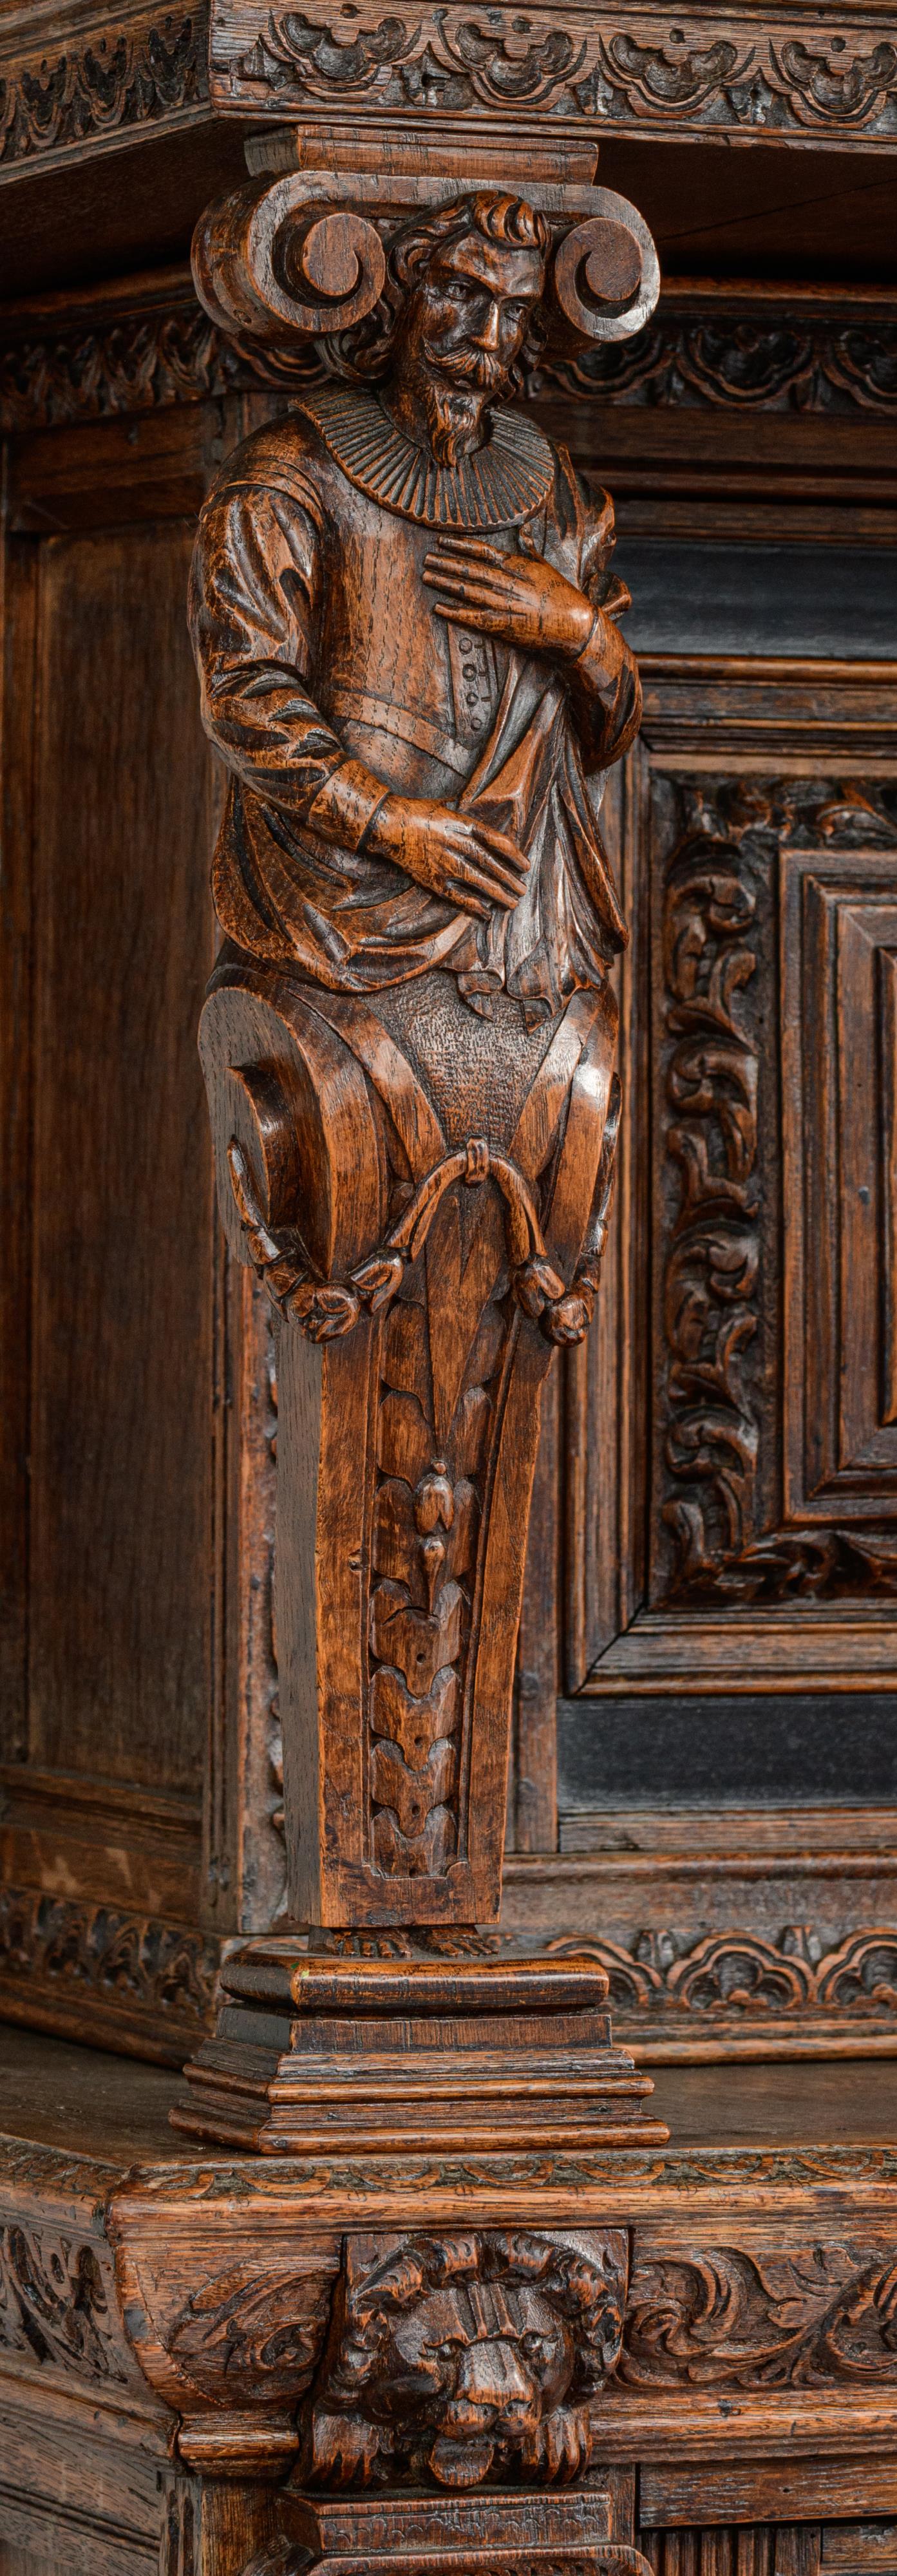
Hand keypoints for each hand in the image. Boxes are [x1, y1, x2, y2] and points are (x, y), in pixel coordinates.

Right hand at [367, 792, 526, 920]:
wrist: (388, 824)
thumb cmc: (417, 813)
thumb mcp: (447, 807)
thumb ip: (466, 820)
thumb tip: (483, 829)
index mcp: (464, 825)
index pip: (498, 841)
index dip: (515, 855)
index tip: (525, 866)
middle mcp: (458, 844)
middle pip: (492, 865)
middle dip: (510, 879)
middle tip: (523, 890)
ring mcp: (446, 863)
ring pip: (480, 882)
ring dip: (498, 894)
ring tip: (512, 903)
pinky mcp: (433, 880)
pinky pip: (458, 896)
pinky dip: (473, 906)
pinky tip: (486, 913)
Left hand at [422, 536, 596, 660]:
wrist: (575, 626)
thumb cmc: (563, 596)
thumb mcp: (546, 567)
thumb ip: (530, 549)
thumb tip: (524, 532)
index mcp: (517, 566)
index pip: (482, 552)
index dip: (460, 545)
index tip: (442, 541)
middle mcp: (508, 583)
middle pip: (470, 570)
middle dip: (446, 563)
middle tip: (426, 558)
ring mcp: (505, 605)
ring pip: (469, 591)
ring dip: (446, 583)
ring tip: (426, 576)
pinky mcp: (504, 626)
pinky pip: (474, 618)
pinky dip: (455, 612)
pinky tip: (439, 607)